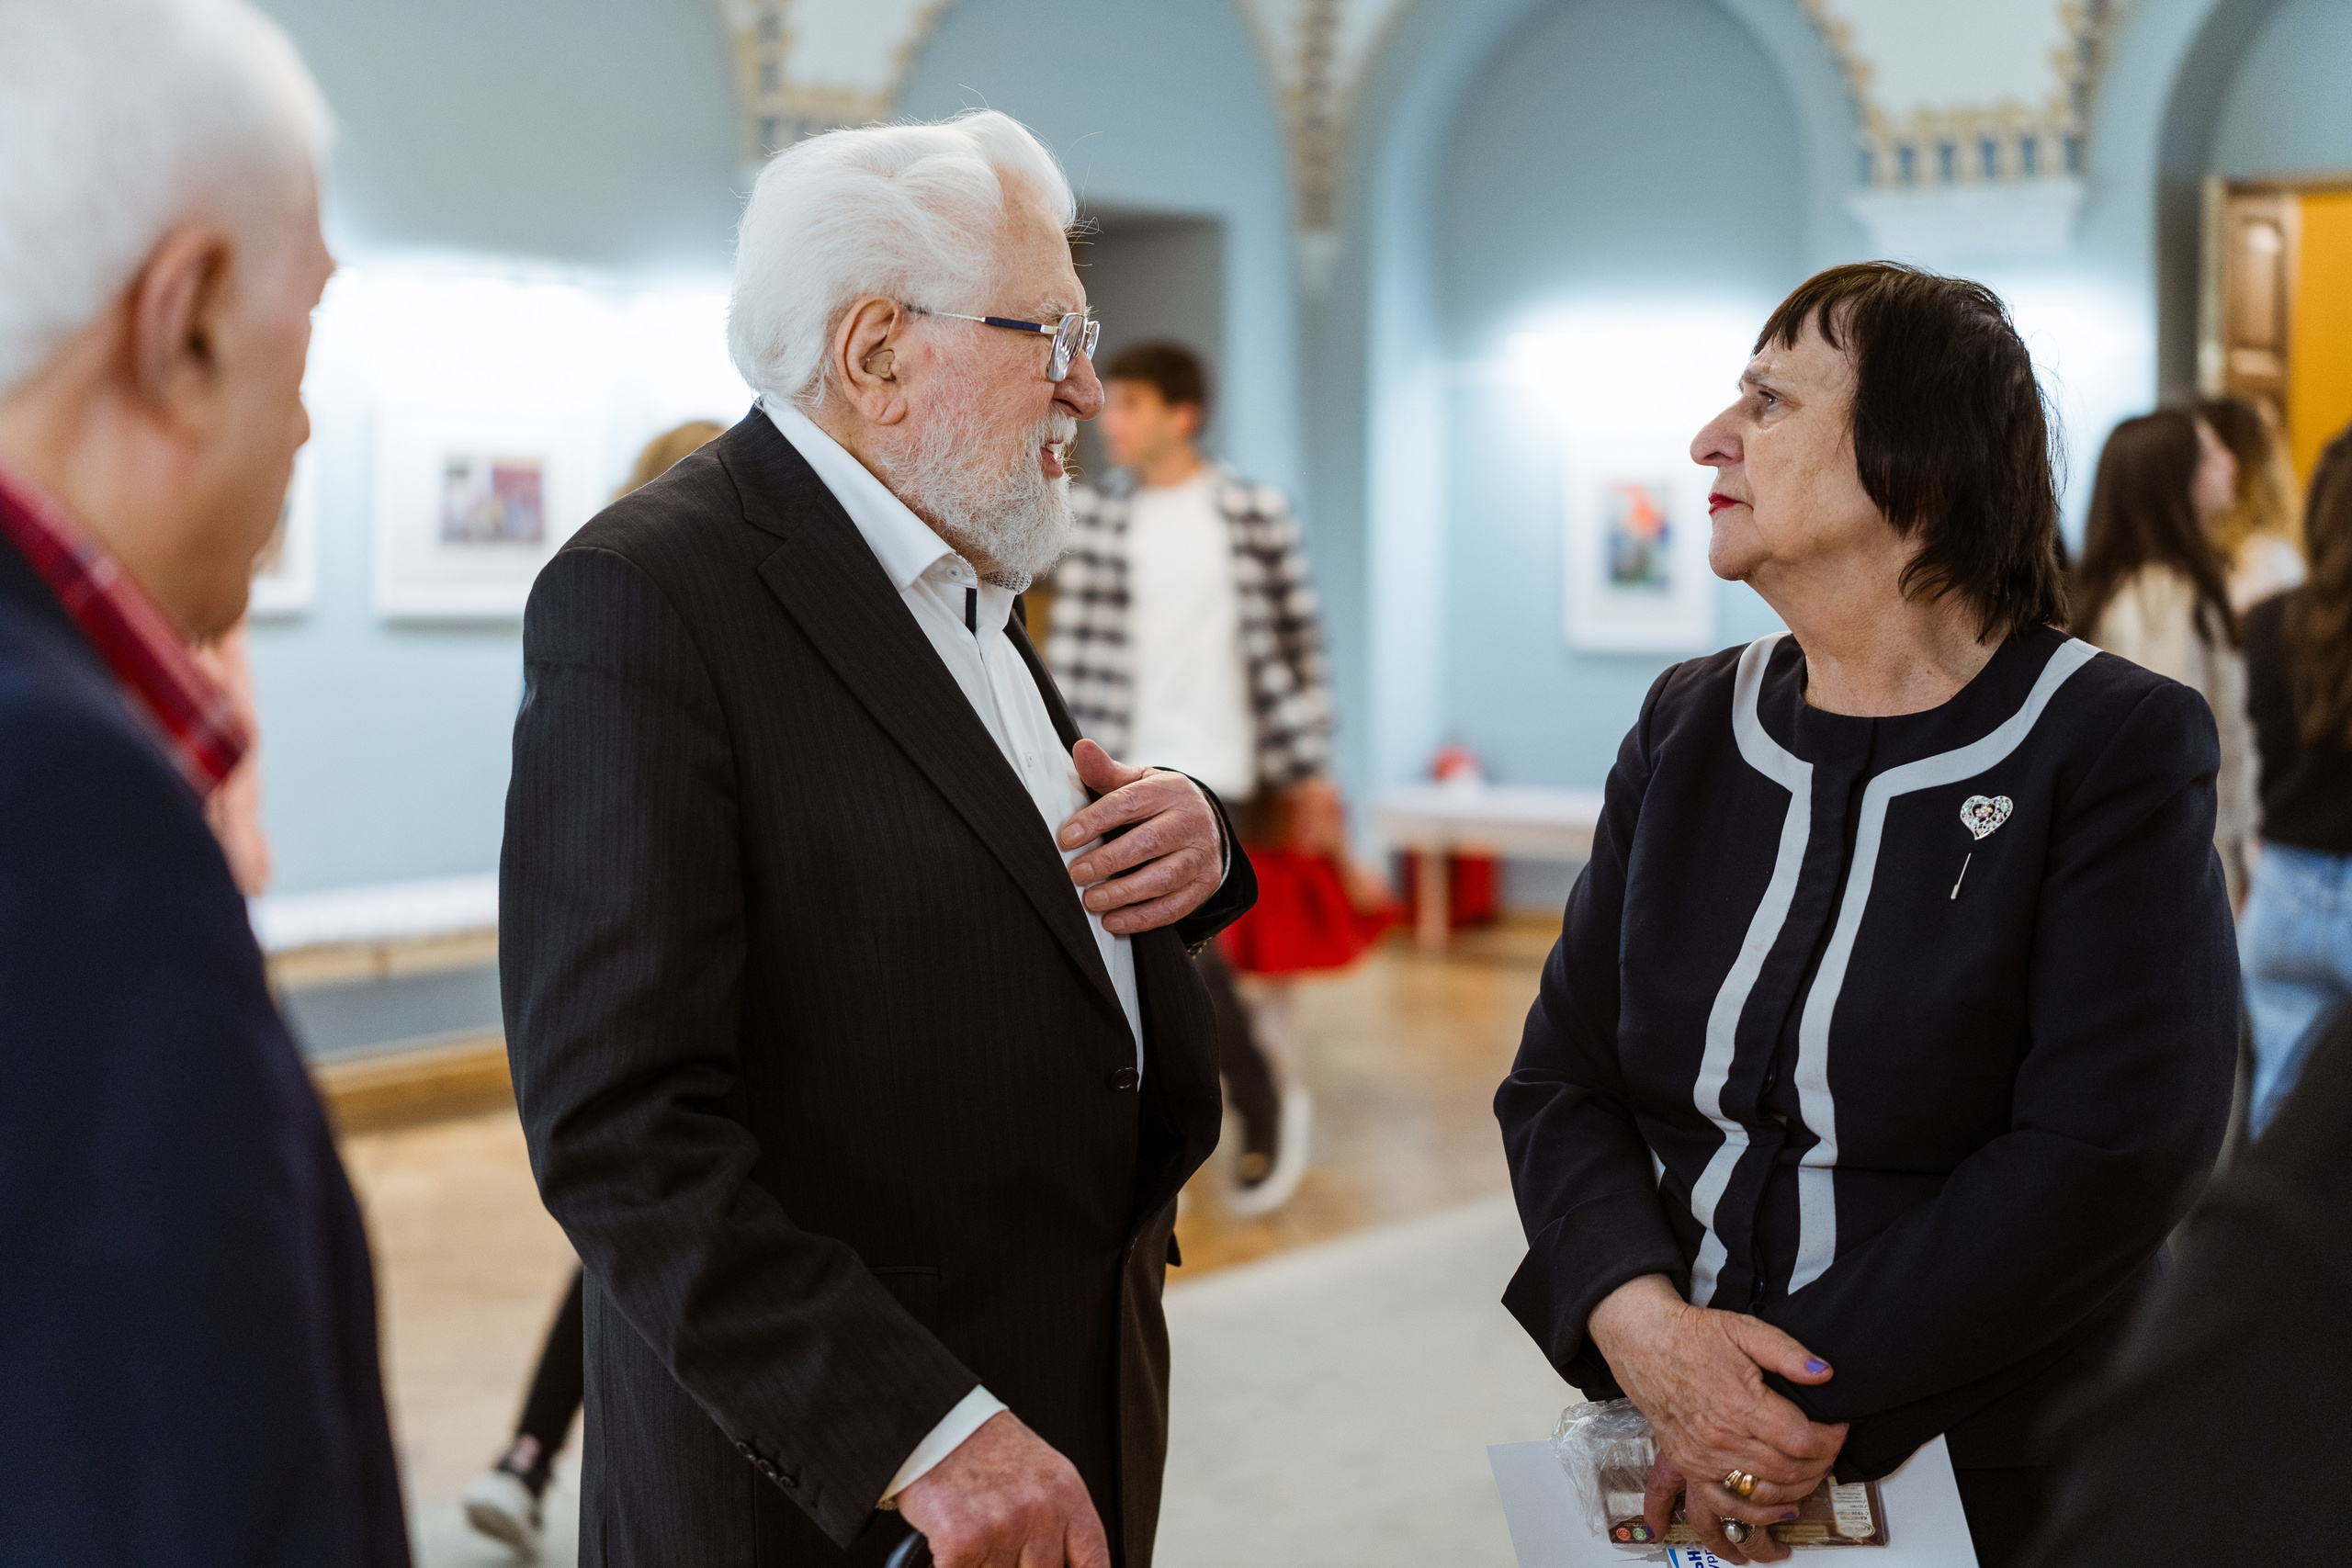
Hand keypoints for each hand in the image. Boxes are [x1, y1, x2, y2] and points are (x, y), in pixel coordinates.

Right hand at [895, 1411, 1108, 1567]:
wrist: (936, 1424)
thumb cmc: (987, 1448)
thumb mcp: (1042, 1474)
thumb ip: (1060, 1521)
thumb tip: (1066, 1563)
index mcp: (1066, 1494)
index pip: (1093, 1563)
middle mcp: (1040, 1511)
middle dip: (1021, 1564)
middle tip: (1005, 1540)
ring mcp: (1003, 1528)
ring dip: (987, 1563)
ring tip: (981, 1533)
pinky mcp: (963, 1543)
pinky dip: (958, 1565)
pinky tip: (957, 1543)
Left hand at [1057, 740, 1223, 934]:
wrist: (1204, 824)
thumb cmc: (1158, 803)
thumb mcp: (1137, 782)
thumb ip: (1106, 772)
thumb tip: (1081, 748)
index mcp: (1169, 790)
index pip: (1130, 803)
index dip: (1096, 820)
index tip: (1066, 838)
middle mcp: (1191, 821)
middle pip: (1149, 843)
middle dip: (1108, 861)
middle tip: (1076, 874)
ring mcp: (1202, 855)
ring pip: (1164, 878)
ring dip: (1124, 893)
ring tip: (1091, 901)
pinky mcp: (1205, 884)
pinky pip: (1174, 906)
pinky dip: (1142, 918)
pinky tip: (1113, 921)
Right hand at [1587, 1275, 1846, 1564]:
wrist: (1644, 1342)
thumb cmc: (1692, 1336)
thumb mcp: (1744, 1329)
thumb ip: (1787, 1352)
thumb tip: (1823, 1373)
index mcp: (1740, 1403)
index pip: (1802, 1440)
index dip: (1831, 1439)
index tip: (1838, 1429)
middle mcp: (1721, 1438)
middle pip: (1788, 1471)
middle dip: (1819, 1466)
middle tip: (1829, 1452)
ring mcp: (1703, 1458)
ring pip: (1762, 1495)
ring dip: (1794, 1494)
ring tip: (1810, 1480)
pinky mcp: (1689, 1466)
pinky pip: (1724, 1506)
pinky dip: (1752, 1517)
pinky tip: (1773, 1514)